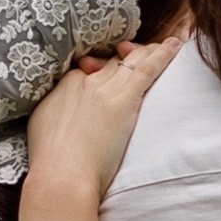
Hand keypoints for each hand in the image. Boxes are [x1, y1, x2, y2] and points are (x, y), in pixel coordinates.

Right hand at [20, 28, 187, 213]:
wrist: (61, 175)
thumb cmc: (51, 162)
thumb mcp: (43, 126)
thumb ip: (56, 112)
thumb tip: (64, 113)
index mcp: (66, 86)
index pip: (92, 70)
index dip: (105, 68)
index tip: (115, 70)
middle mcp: (85, 81)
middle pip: (113, 62)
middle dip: (129, 56)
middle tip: (143, 54)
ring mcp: (106, 89)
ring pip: (132, 61)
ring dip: (150, 51)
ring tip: (167, 45)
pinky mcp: (124, 99)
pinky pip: (147, 69)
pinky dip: (164, 55)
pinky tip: (176, 45)